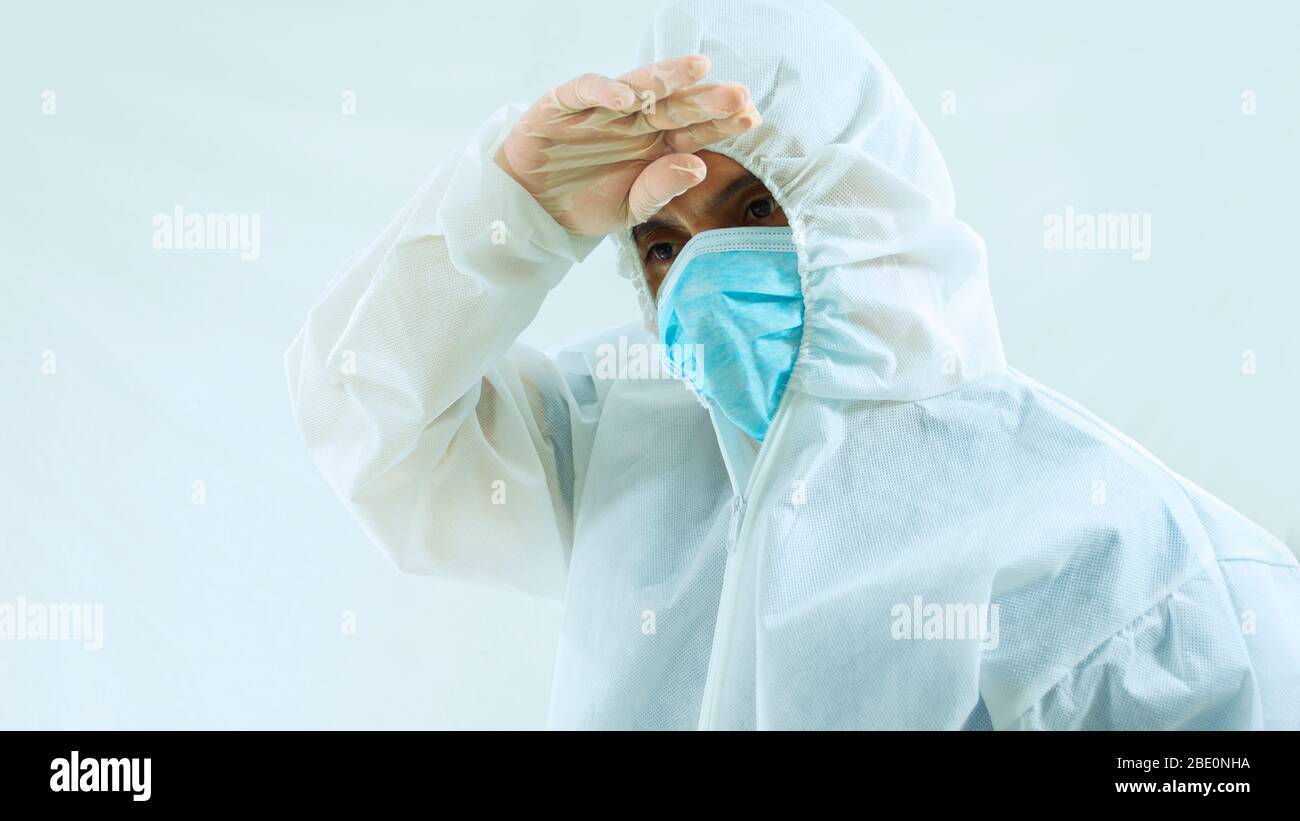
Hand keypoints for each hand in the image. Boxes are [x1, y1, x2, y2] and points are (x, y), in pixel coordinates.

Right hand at [495, 54, 759, 235]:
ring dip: (666, 77)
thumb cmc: (585, 203)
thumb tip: (699, 167)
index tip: (751, 117)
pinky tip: (625, 96)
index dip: (722, 123)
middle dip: (706, 98)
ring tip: (697, 68)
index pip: (695, 130)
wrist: (532, 208)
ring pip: (638, 86)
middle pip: (676, 105)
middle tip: (737, 94)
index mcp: (656, 146)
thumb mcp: (629, 209)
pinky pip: (586, 90)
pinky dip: (603, 90)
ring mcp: (602, 110)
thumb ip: (660, 188)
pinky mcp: (565, 104)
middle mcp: (635, 122)